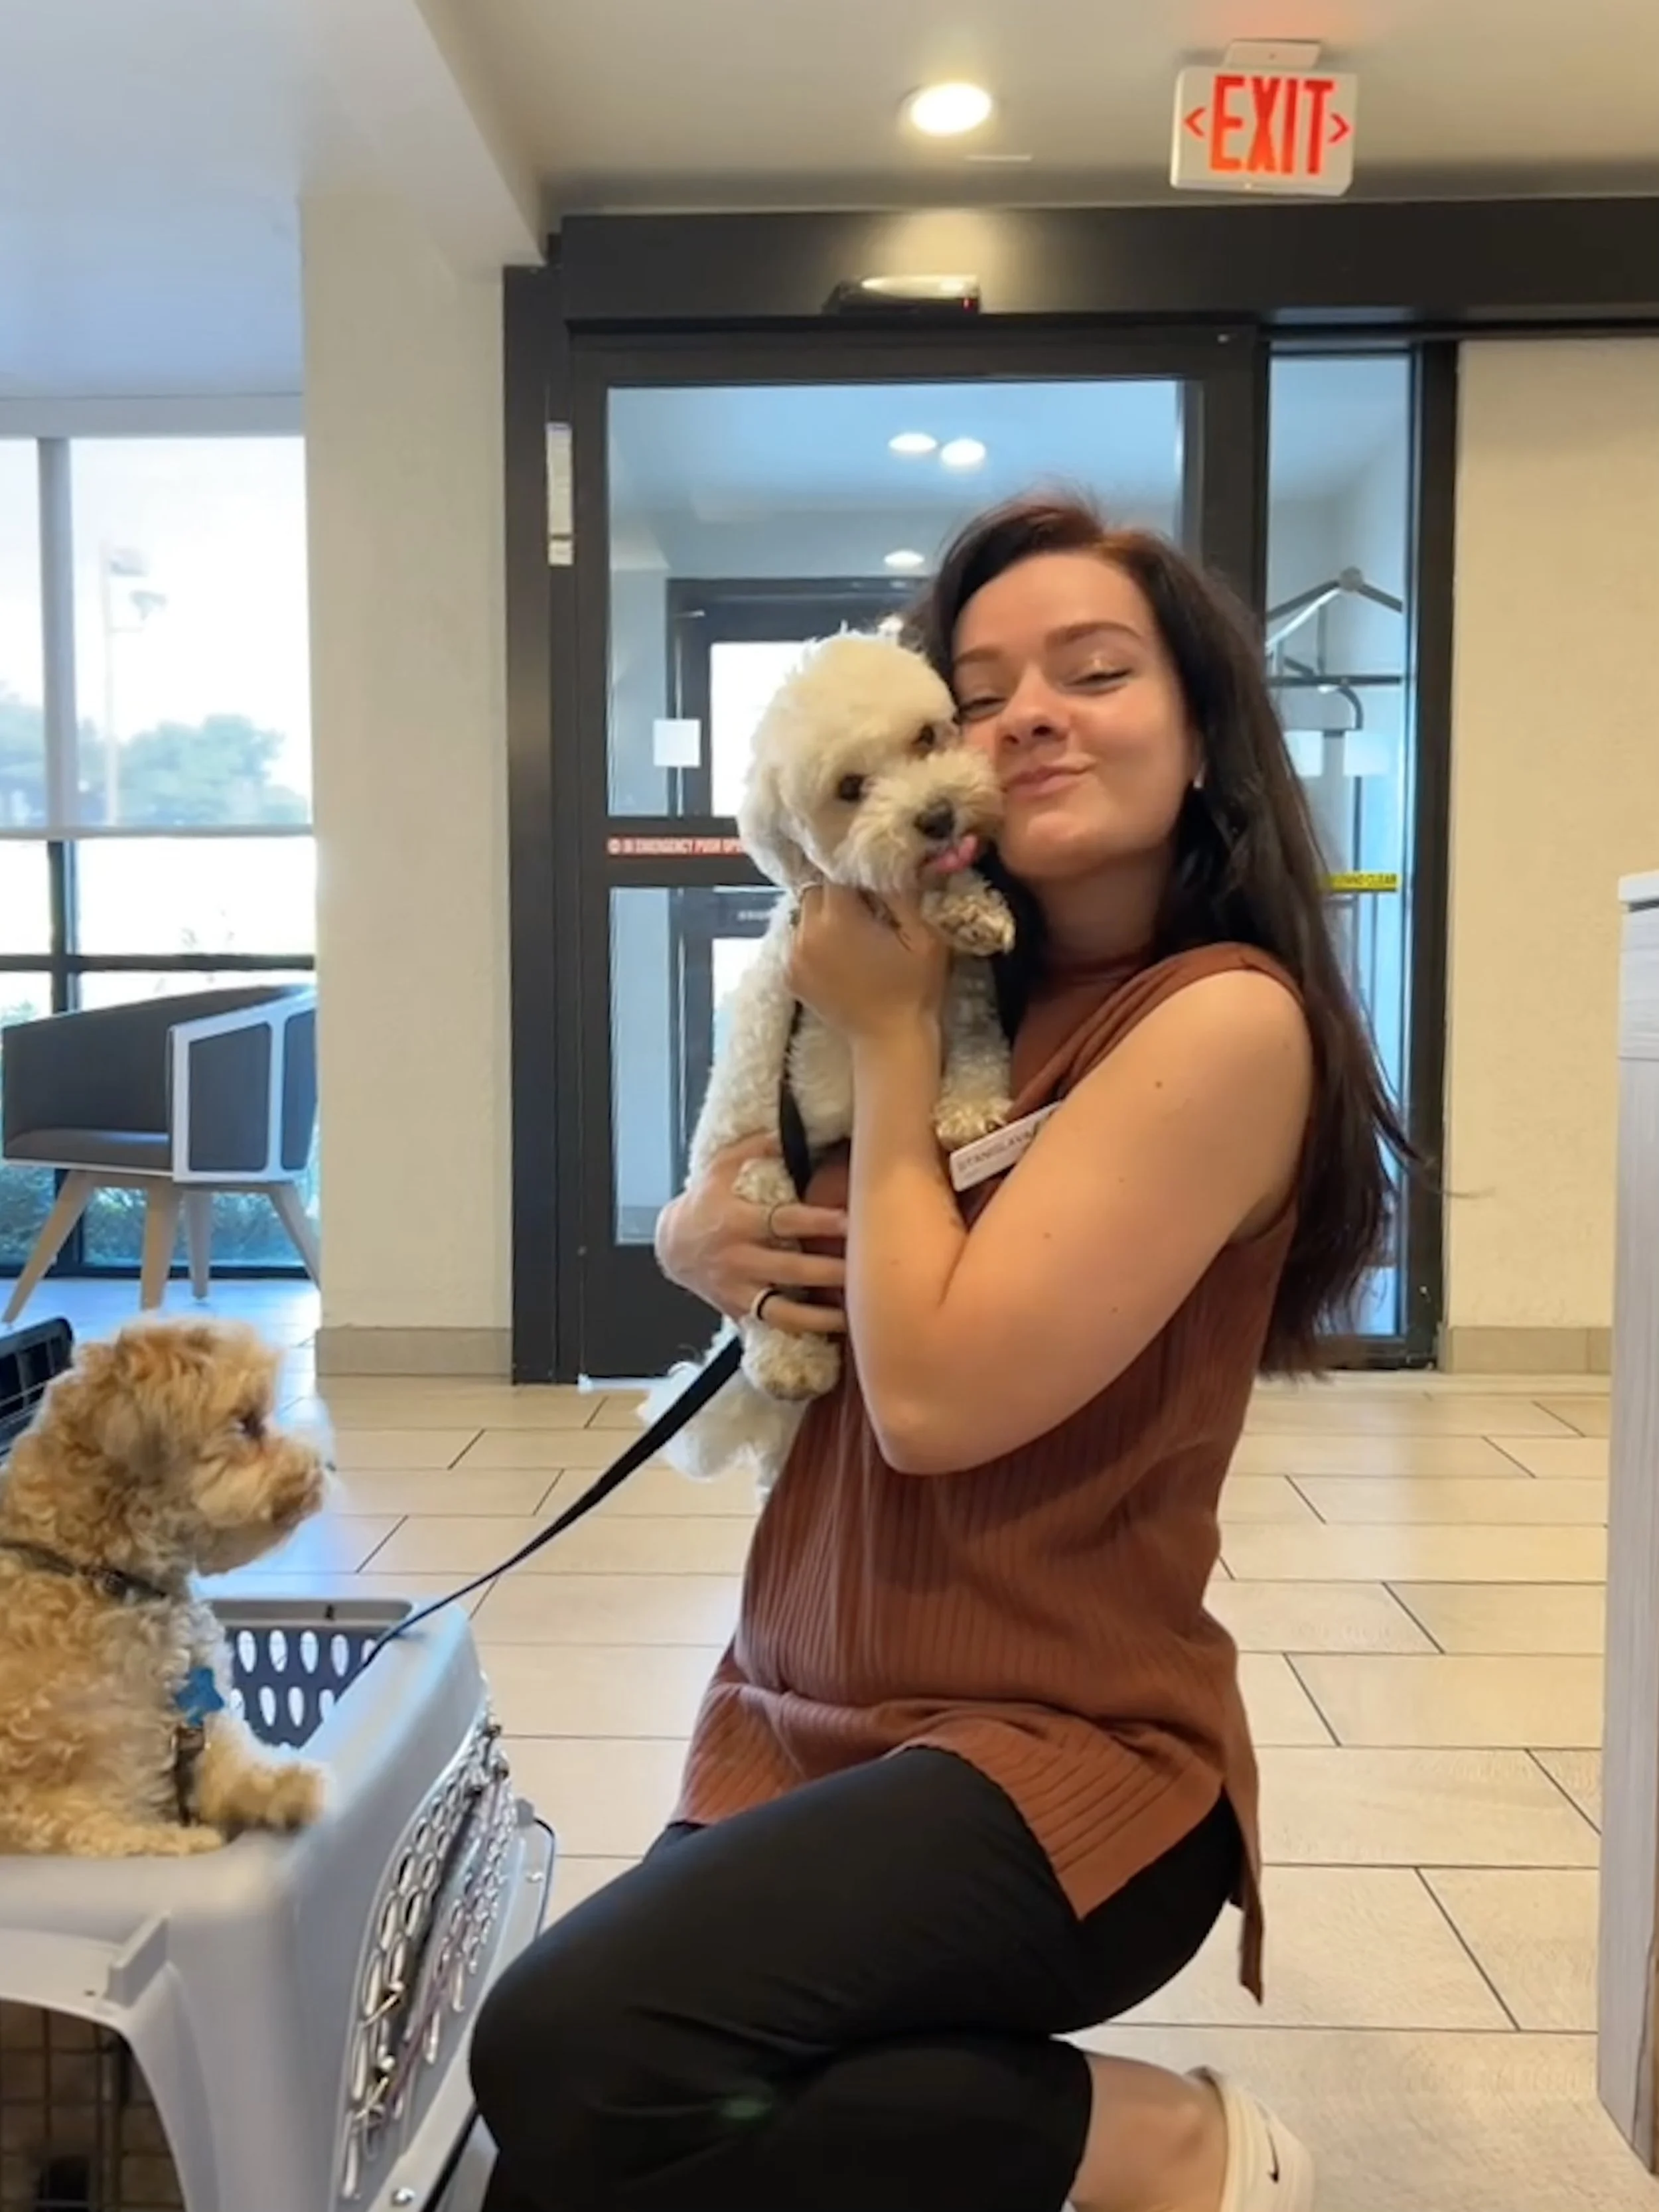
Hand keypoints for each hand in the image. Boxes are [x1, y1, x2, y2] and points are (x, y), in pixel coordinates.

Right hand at [655, 1136, 847, 1334]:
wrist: (673, 1245)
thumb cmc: (706, 1200)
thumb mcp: (721, 1166)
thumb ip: (756, 1147)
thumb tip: (790, 1129)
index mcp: (739, 1220)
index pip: (784, 1221)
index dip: (818, 1222)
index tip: (852, 1221)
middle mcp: (739, 1258)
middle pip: (791, 1268)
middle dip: (830, 1271)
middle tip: (868, 1271)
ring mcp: (739, 1289)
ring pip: (783, 1310)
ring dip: (820, 1316)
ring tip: (855, 1316)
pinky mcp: (740, 1312)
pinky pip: (772, 1326)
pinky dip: (801, 1333)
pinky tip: (832, 1335)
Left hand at [785, 884, 948, 1041]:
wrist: (890, 1040)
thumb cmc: (915, 988)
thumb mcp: (924, 934)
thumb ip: (901, 891)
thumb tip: (886, 861)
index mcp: (837, 918)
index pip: (836, 871)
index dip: (856, 872)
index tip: (874, 881)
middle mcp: (805, 933)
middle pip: (815, 891)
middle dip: (838, 894)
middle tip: (866, 910)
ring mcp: (792, 956)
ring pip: (804, 915)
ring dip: (824, 918)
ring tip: (852, 936)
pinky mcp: (789, 975)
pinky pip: (799, 941)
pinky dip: (815, 941)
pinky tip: (839, 956)